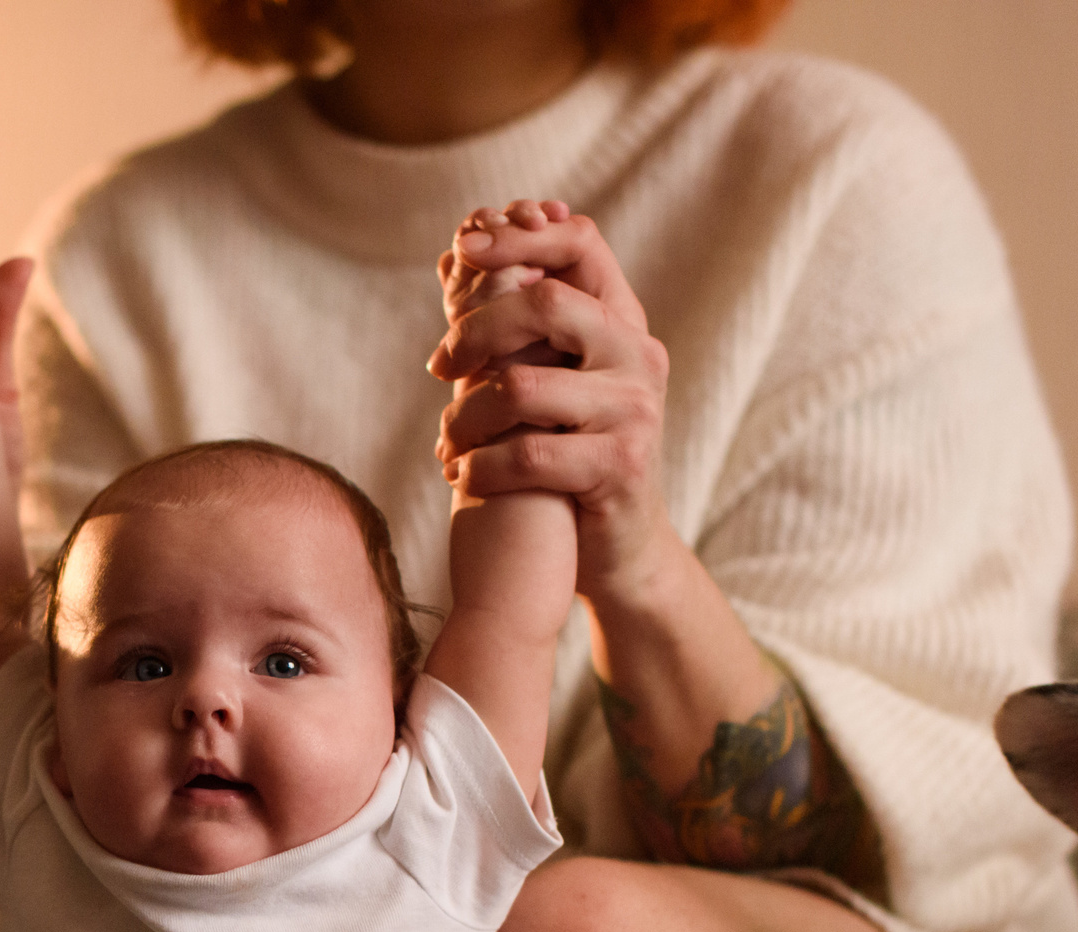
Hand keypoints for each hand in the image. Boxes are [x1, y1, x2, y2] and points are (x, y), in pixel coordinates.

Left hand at [429, 200, 677, 606]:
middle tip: (438, 366)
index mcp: (622, 323)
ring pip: (522, 387)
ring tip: (449, 442)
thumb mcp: (545, 381)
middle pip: (545, 303)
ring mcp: (634, 410)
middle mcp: (639, 355)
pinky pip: (526, 454)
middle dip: (475, 329)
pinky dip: (479, 468)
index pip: (580, 243)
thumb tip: (450, 256)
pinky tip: (462, 477)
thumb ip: (508, 323)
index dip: (518, 235)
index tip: (461, 246)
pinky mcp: (619, 466)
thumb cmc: (566, 458)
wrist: (616, 550)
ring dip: (466, 417)